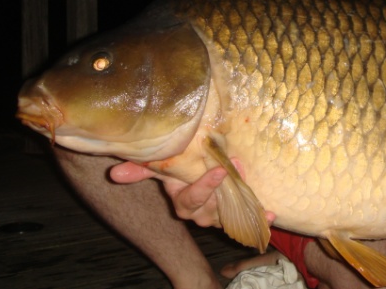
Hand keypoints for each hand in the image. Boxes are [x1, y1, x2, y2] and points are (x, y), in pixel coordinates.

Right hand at [110, 160, 275, 227]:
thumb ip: (142, 169)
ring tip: (249, 180)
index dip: (204, 188)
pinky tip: (271, 214)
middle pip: (213, 208)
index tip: (218, 171)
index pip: (191, 199)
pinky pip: (248, 220)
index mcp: (183, 201)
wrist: (200, 177)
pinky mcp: (235, 215)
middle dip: (226, 190)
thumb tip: (113, 174)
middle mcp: (200, 212)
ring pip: (230, 213)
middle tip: (236, 167)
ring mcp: (219, 215)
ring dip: (243, 200)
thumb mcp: (163, 166)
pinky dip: (261, 218)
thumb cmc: (180, 169)